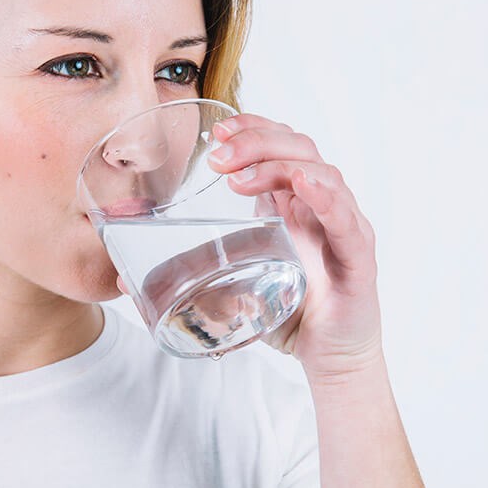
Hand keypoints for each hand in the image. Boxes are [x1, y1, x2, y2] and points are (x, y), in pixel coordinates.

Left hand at [203, 113, 382, 379]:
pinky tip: (303, 185)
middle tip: (218, 155)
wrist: (330, 359)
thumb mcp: (235, 282)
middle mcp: (324, 207)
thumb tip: (128, 279)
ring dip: (279, 165)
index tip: (217, 131)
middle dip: (257, 142)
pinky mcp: (359, 259)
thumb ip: (194, 274)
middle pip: (300, 149)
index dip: (254, 128)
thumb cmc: (291, 315)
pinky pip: (347, 221)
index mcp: (296, 203)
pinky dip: (326, 198)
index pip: (283, 144)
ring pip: (323, 173)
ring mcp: (345, 228)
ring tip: (241, 175)